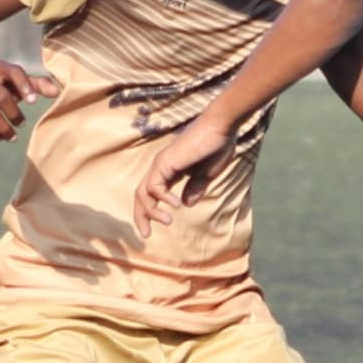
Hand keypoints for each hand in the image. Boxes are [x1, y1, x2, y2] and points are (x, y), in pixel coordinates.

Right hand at [0, 59, 57, 140]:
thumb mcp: (14, 80)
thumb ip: (36, 85)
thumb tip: (57, 92)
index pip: (14, 72)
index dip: (24, 86)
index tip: (33, 102)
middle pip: (1, 96)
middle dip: (13, 113)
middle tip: (22, 124)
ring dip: (2, 127)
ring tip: (12, 137)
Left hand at [134, 114, 235, 235]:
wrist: (221, 126)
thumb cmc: (217, 146)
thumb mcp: (206, 174)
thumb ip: (195, 188)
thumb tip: (185, 204)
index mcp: (171, 170)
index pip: (152, 193)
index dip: (151, 211)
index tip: (160, 226)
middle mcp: (161, 167)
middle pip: (141, 195)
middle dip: (141, 216)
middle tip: (145, 235)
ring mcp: (161, 164)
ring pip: (143, 193)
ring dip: (151, 211)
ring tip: (167, 221)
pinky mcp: (165, 162)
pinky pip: (154, 186)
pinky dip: (162, 199)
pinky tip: (176, 205)